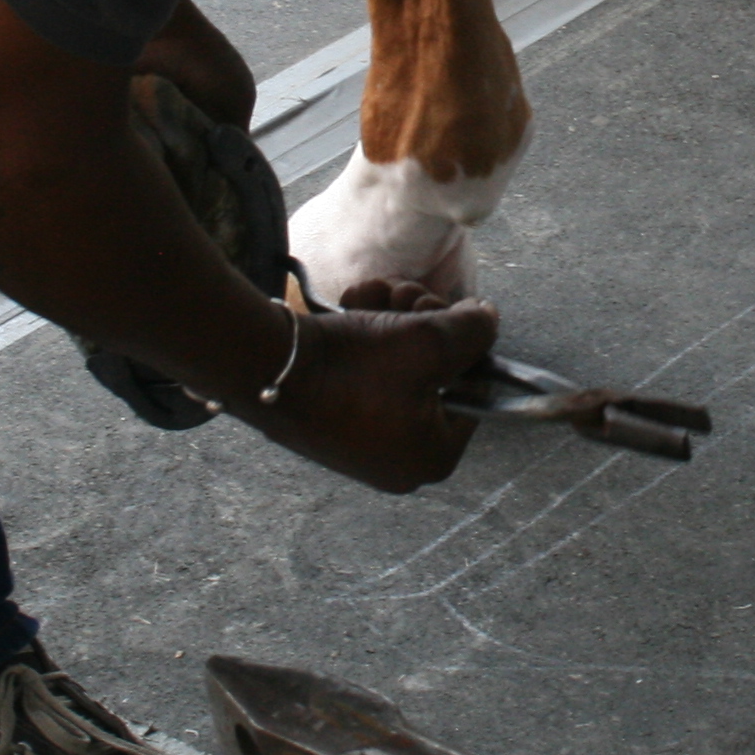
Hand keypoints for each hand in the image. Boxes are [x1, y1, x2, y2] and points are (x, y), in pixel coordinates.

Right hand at [256, 278, 497, 492]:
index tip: (448, 314)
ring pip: (398, 363)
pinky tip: (350, 305)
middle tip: (407, 297)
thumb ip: (475, 331)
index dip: (465, 345)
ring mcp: (359, 439)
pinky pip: (363, 372)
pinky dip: (362, 333)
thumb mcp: (432, 341)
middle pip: (434, 375)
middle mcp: (395, 459)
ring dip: (391, 318)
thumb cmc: (357, 367)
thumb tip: (486, 320)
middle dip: (423, 323)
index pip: (474, 392)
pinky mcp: (329, 417)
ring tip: (374, 295)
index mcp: (430, 457)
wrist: (268, 364)